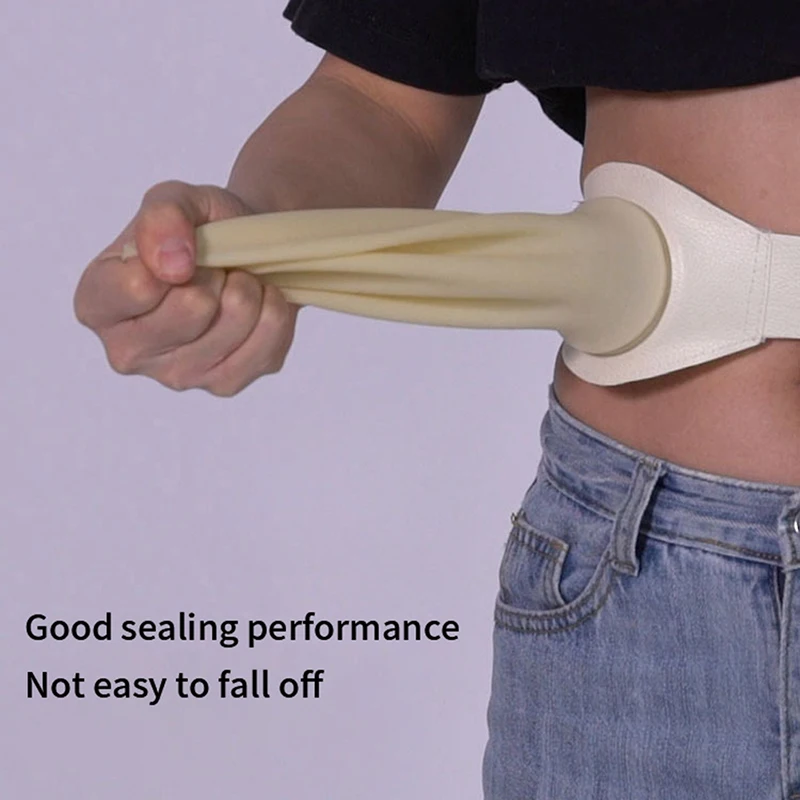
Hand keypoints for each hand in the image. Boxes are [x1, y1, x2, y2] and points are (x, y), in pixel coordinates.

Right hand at [74, 180, 300, 395]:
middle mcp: (128, 352)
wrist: (245, 251)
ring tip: (232, 282)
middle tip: (212, 268)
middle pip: (193, 307)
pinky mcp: (225, 384)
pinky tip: (255, 303)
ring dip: (246, 287)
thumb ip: (162, 215)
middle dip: (214, 272)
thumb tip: (172, 264)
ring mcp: (178, 375)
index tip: (181, 250)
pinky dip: (272, 308)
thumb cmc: (198, 229)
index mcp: (97, 304)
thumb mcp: (175, 199)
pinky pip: (268, 339)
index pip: (137, 287)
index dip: (174, 255)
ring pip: (236, 320)